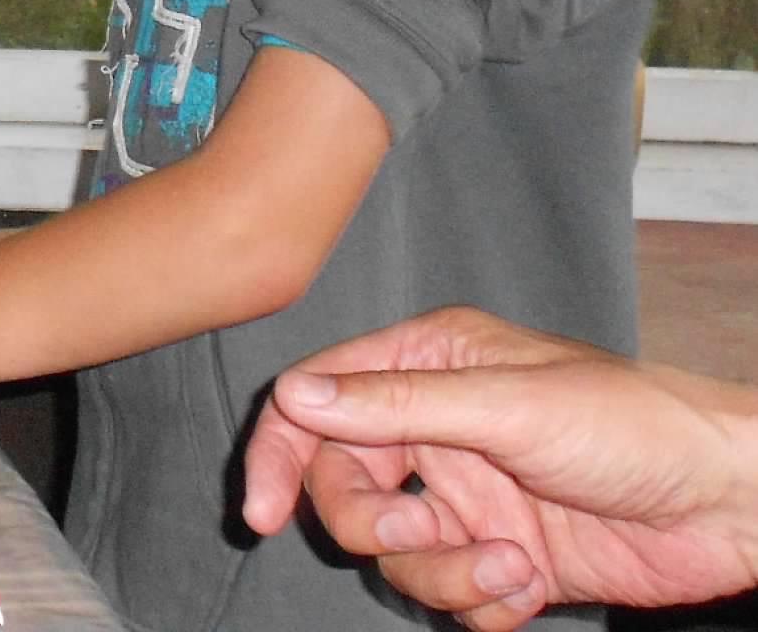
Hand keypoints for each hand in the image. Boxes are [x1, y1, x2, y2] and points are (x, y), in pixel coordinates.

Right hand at [243, 305, 757, 631]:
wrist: (729, 504)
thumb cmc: (631, 425)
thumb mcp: (505, 405)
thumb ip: (395, 405)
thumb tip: (295, 396)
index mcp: (428, 367)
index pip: (317, 403)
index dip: (280, 454)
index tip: (262, 512)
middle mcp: (438, 430)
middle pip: (342, 487)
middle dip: (372, 525)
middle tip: (421, 536)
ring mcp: (469, 498)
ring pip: (395, 553)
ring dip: (443, 573)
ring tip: (507, 566)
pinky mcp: (502, 559)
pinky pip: (449, 598)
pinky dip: (480, 605)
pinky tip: (529, 587)